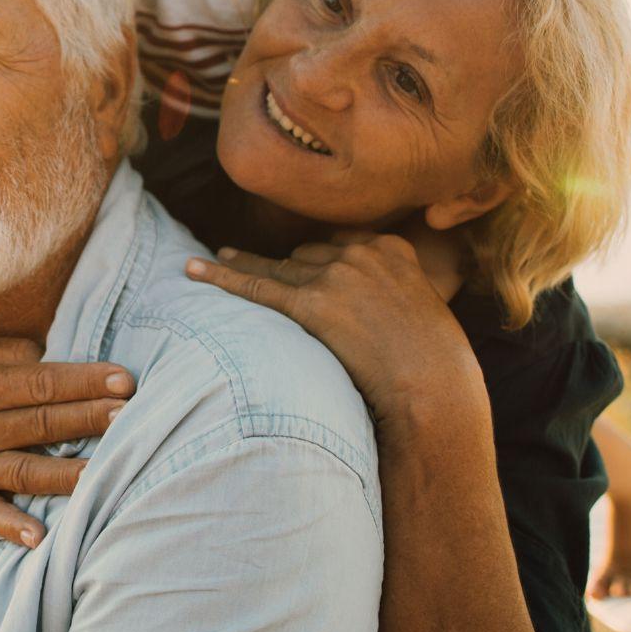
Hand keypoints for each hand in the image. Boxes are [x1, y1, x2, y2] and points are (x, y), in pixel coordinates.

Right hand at [0, 328, 133, 546]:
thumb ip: (10, 351)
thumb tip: (55, 353)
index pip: (41, 383)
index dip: (84, 382)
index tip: (125, 381)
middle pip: (41, 425)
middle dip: (89, 420)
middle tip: (132, 419)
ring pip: (24, 471)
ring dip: (67, 474)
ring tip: (106, 473)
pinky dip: (11, 526)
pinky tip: (40, 535)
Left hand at [184, 233, 483, 426]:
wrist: (437, 387)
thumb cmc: (435, 364)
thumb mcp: (422, 312)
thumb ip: (391, 294)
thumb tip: (364, 306)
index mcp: (392, 248)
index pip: (340, 244)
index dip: (319, 264)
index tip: (300, 266)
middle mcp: (361, 253)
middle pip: (307, 255)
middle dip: (288, 273)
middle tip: (252, 269)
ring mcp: (336, 275)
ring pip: (278, 266)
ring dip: (245, 265)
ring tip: (212, 262)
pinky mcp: (313, 302)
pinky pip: (258, 285)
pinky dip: (222, 277)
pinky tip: (193, 270)